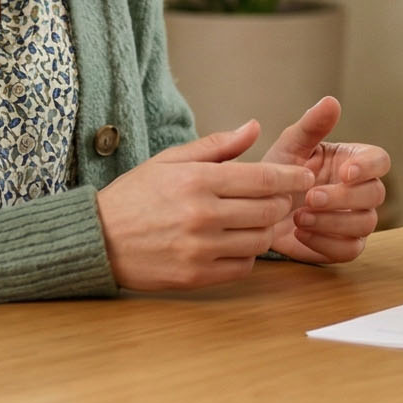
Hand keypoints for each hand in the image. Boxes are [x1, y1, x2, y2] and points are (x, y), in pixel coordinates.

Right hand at [96, 121, 313, 291]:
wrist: (98, 239)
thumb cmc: (135, 196)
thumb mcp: (170, 160)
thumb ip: (216, 146)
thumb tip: (254, 127)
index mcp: (198, 180)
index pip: (263, 177)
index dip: (291, 177)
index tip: (304, 176)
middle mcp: (202, 214)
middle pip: (269, 210)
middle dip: (283, 203)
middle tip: (282, 199)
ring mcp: (199, 248)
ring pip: (260, 240)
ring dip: (266, 230)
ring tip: (257, 221)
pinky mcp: (195, 276)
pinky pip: (243, 267)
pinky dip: (247, 256)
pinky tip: (236, 244)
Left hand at [261, 96, 389, 265]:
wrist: (256, 210)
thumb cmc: (278, 173)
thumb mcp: (290, 146)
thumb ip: (312, 126)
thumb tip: (331, 100)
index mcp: (353, 161)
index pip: (380, 161)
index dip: (368, 167)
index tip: (345, 172)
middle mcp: (360, 191)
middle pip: (376, 194)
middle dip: (344, 198)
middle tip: (310, 197)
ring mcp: (355, 220)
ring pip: (365, 224)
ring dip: (333, 222)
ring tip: (298, 218)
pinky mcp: (344, 246)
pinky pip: (349, 250)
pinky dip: (325, 243)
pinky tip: (300, 234)